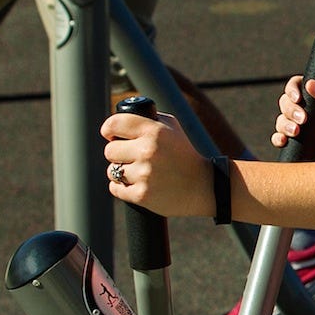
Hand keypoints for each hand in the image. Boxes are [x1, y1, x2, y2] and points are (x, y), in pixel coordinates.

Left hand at [101, 110, 215, 216]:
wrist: (204, 186)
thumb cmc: (185, 154)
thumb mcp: (173, 128)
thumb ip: (147, 119)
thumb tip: (119, 121)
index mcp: (154, 131)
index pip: (113, 124)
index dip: (109, 130)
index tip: (110, 135)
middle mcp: (147, 151)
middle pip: (110, 150)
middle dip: (118, 154)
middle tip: (131, 156)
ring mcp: (144, 174)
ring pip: (112, 171)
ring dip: (121, 172)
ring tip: (139, 172)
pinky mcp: (142, 195)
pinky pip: (116, 188)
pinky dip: (123, 188)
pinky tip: (137, 185)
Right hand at [272, 74, 314, 158]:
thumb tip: (309, 84)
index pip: (298, 87)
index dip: (292, 89)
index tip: (297, 97)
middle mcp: (310, 113)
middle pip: (286, 103)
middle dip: (289, 109)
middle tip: (303, 119)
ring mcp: (304, 130)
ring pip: (281, 121)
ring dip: (283, 124)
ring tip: (296, 132)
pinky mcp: (302, 147)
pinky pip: (282, 140)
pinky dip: (277, 139)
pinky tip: (283, 141)